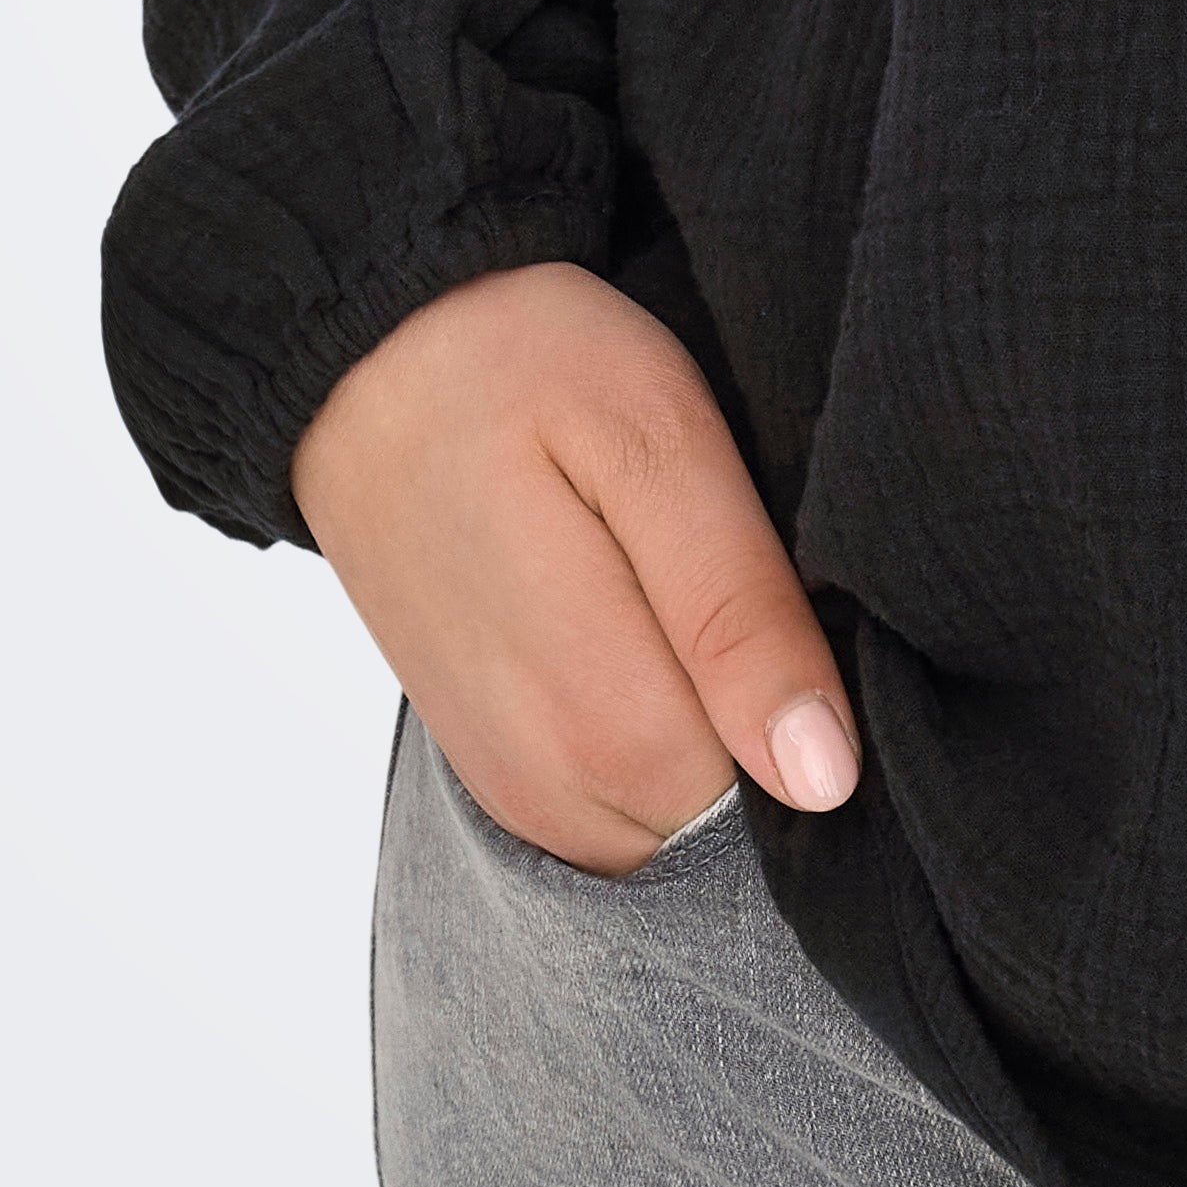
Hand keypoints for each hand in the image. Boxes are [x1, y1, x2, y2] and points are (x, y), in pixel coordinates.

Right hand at [292, 260, 856, 874]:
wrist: (363, 363)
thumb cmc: (520, 372)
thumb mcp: (657, 444)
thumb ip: (738, 614)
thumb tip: (822, 776)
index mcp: (603, 718)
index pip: (783, 802)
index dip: (817, 704)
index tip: (794, 593)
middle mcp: (550, 788)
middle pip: (729, 820)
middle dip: (760, 719)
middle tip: (724, 569)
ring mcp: (515, 790)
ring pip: (674, 822)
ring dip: (705, 729)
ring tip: (673, 590)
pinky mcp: (499, 771)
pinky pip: (617, 810)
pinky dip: (651, 740)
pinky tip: (638, 629)